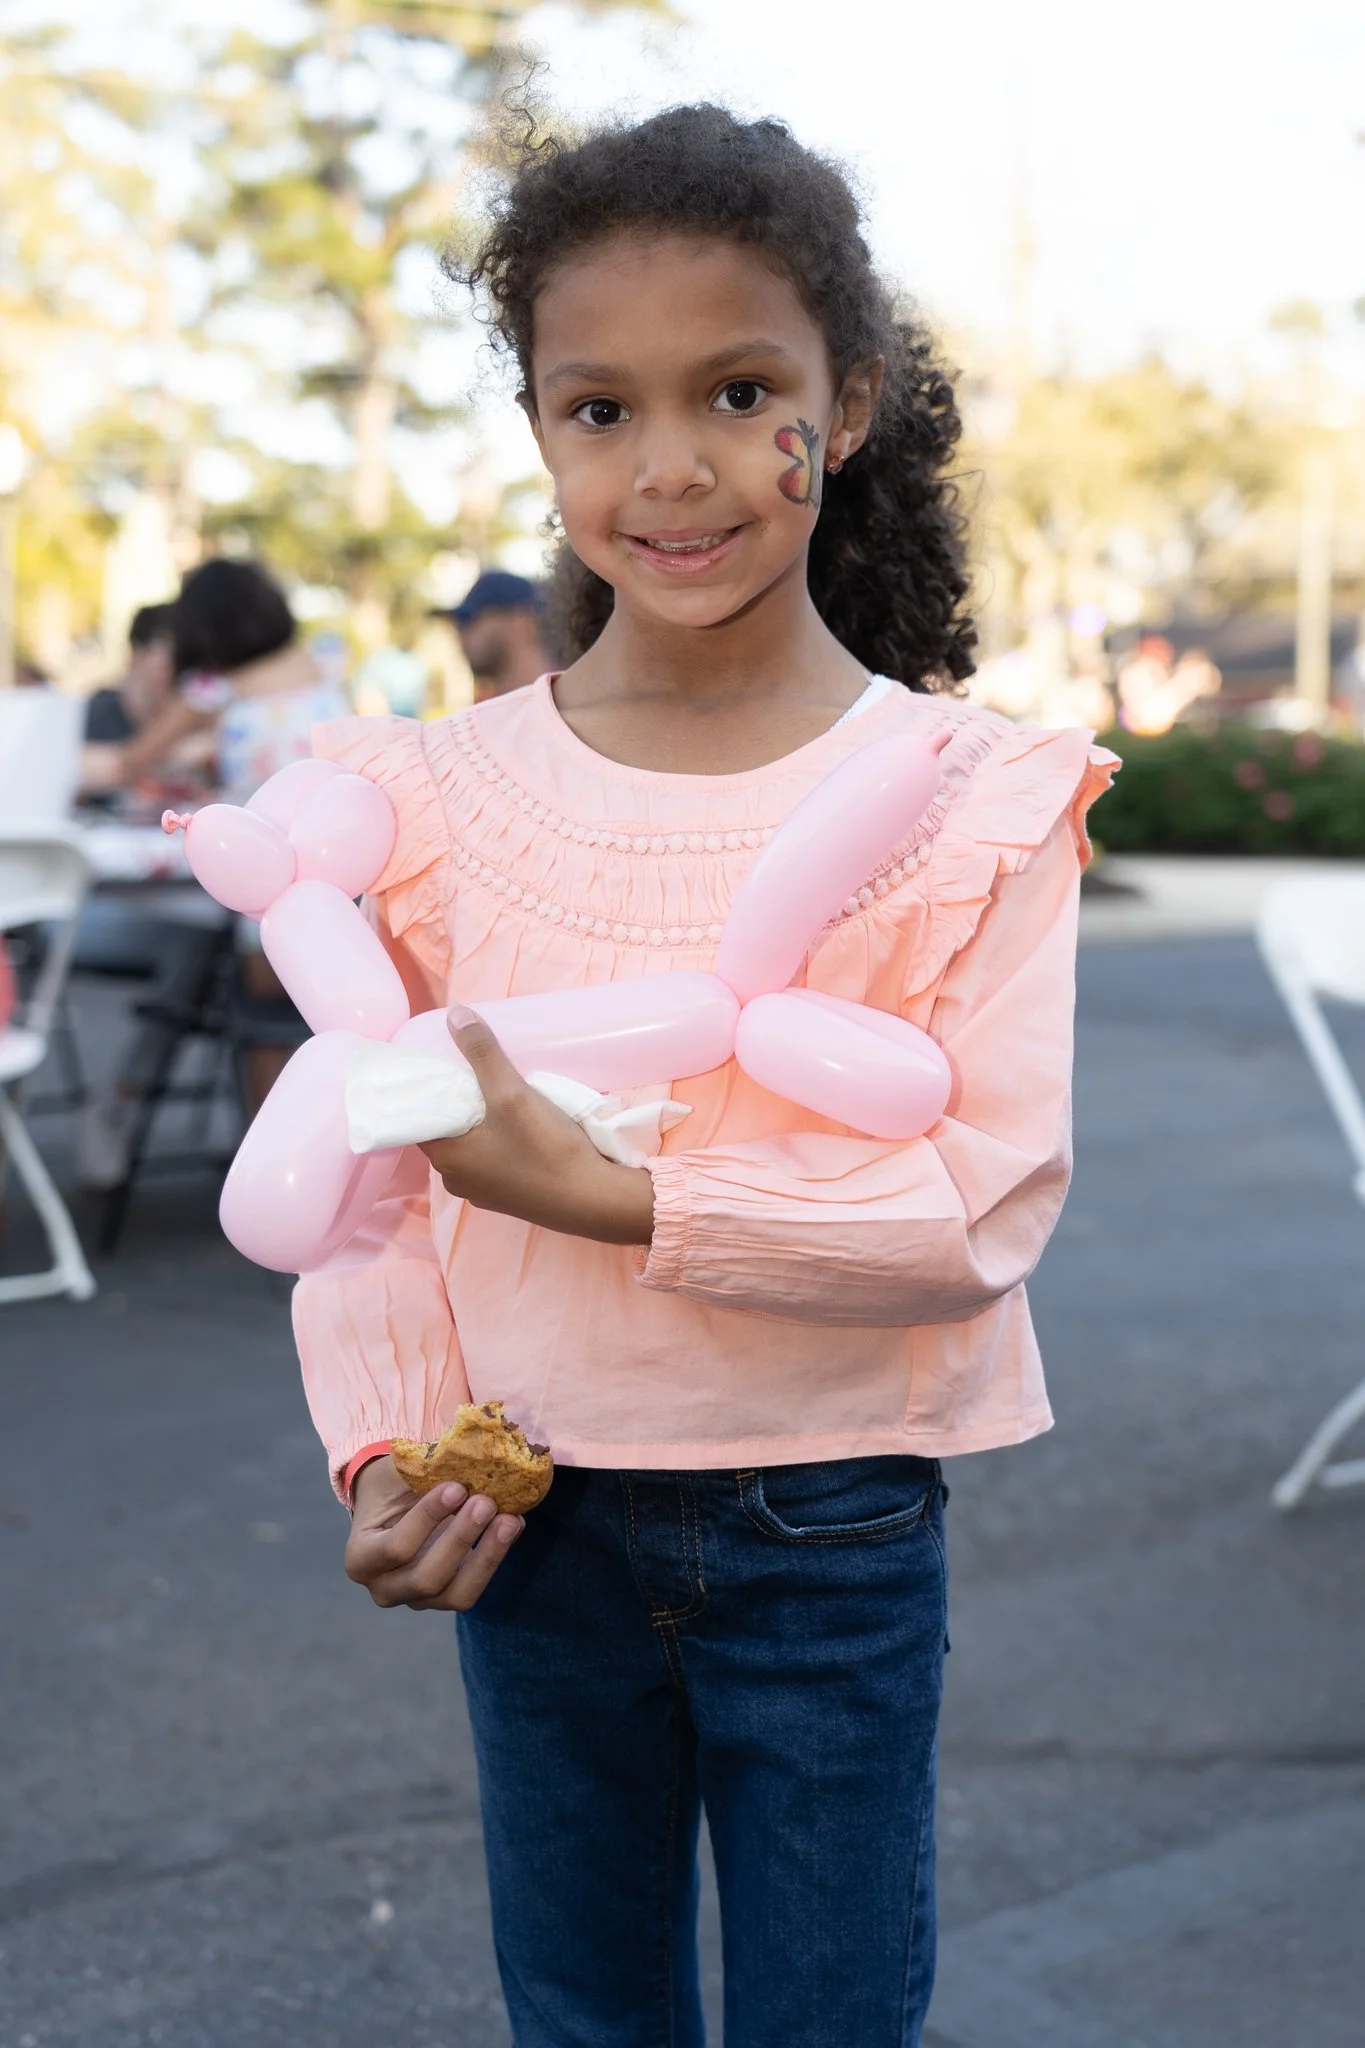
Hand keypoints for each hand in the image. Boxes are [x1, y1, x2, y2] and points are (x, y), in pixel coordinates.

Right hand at [345, 1455, 522, 1611]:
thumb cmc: (391, 1487)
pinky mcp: (446, 1598)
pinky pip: (473, 1588)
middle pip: (427, 1578)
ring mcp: (417, 1600)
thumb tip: (467, 1454)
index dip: (428, 1518)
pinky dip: (494, 1556)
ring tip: (509, 1520)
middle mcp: (384, 1588)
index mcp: (361, 1559)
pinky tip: (512, 1525)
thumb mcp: (395, 1475)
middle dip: (461, 1540)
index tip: (456, 1487)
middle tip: (486, 1502)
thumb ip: (421, 1469)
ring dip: (487, 1556)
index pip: (395, 1548)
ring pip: (457, 1595)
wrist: (394, 1505)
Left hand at [418, 1006, 654, 1244]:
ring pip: (472, 1147)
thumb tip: (455, 1014)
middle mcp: (456, 1180)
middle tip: (472, 1072)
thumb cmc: (546, 1149)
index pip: (420, 1118)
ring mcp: (484, 1193)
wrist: (594, 1200)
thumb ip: (482, 1053)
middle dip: (458, 1104)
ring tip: (498, 1093)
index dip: (428, 1091)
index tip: (441, 1066)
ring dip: (481, 1123)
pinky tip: (518, 1126)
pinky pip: (493, 1161)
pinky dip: (499, 1142)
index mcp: (446, 1159)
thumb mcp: (511, 1093)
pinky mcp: (510, 1198)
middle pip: (447, 1131)